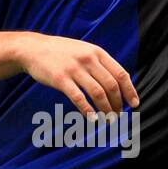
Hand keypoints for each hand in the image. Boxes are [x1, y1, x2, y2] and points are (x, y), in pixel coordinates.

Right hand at [17, 33, 138, 116]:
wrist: (33, 48)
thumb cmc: (61, 52)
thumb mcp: (84, 50)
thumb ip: (100, 63)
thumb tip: (118, 82)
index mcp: (97, 52)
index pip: (120, 73)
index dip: (130, 90)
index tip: (134, 104)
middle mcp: (88, 59)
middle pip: (111, 85)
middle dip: (117, 104)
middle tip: (118, 115)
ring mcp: (74, 69)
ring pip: (98, 93)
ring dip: (106, 109)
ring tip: (108, 120)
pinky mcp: (60, 79)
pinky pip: (78, 98)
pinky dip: (88, 110)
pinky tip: (92, 119)